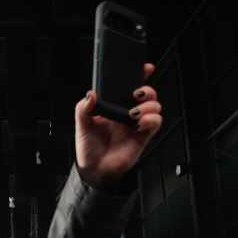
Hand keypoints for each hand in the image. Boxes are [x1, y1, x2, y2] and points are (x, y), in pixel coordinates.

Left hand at [74, 63, 162, 191]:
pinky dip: (151, 119)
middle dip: (146, 89)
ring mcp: (136, 123)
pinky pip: (156, 122)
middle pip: (146, 93)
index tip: (144, 68)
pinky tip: (139, 123)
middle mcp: (127, 112)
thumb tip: (90, 94)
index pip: (128, 86)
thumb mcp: (82, 125)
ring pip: (154, 106)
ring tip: (133, 114)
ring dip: (148, 105)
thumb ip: (84, 108)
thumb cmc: (89, 147)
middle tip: (135, 95)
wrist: (95, 170)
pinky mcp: (143, 135)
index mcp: (113, 106)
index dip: (139, 74)